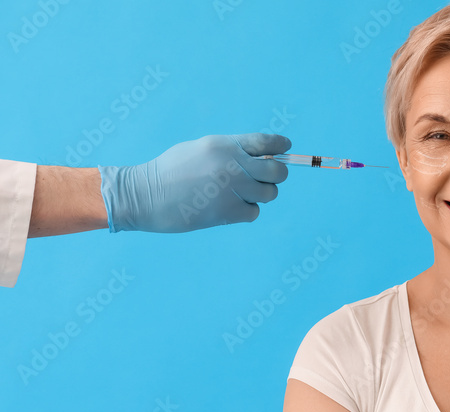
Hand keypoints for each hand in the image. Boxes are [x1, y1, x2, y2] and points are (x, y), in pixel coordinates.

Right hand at [99, 133, 290, 232]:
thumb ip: (231, 151)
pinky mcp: (228, 212)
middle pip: (278, 172)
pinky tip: (227, 208)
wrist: (145, 195)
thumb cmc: (171, 171)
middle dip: (276, 176)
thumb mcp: (201, 149)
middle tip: (264, 180)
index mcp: (225, 145)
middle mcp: (232, 165)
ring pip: (269, 194)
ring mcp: (232, 189)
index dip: (281, 145)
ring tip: (238, 195)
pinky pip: (254, 212)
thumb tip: (263, 158)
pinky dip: (245, 212)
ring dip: (259, 195)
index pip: (266, 142)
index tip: (286, 148)